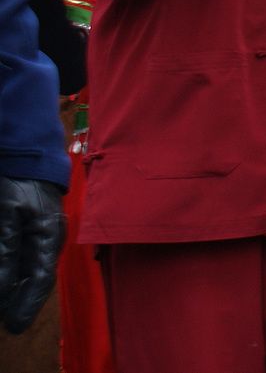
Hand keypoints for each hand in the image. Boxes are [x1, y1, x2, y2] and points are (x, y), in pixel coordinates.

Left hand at [0, 177, 64, 334]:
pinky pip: (26, 256)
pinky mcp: (33, 226)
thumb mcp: (8, 215)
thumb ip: (7, 250)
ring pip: (30, 268)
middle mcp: (49, 239)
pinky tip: (9, 277)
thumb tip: (3, 287)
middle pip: (36, 278)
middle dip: (20, 300)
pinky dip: (15, 270)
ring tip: (5, 303)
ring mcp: (42, 232)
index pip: (40, 280)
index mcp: (49, 238)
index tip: (14, 326)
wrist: (27, 152)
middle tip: (7, 321)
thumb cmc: (19, 181)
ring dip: (16, 287)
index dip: (27, 305)